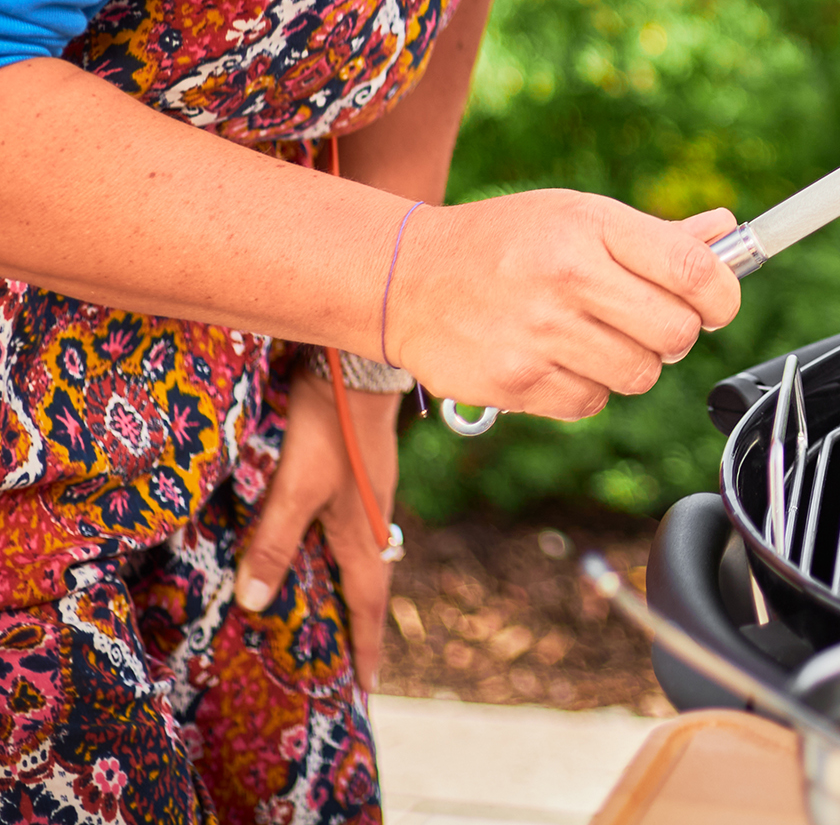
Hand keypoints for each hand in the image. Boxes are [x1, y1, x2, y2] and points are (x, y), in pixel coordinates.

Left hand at [235, 372, 399, 692]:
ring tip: (332, 605)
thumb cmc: (330, 427)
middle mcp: (374, 516)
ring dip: (352, 581)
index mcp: (362, 531)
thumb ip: (274, 541)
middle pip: (371, 579)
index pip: (368, 602)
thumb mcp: (295, 487)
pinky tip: (324, 538)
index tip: (366, 686)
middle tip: (346, 657)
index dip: (365, 645)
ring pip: (365, 550)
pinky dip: (343, 548)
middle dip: (359, 620)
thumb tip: (256, 603)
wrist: (359, 363)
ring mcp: (372, 490)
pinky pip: (357, 525)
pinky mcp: (364, 467)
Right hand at [388, 194, 740, 420]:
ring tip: (598, 336)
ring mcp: (538, 335)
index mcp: (590, 227)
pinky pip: (591, 403)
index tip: (719, 302)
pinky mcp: (514, 384)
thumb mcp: (577, 215)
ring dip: (632, 362)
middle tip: (649, 319)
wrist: (405, 278)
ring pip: (639, 375)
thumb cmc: (505, 241)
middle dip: (676, 332)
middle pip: (675, 331)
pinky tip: (559, 358)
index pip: (692, 268)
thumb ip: (654, 234)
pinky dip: (587, 388)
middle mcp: (566, 278)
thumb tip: (726, 229)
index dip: (723, 294)